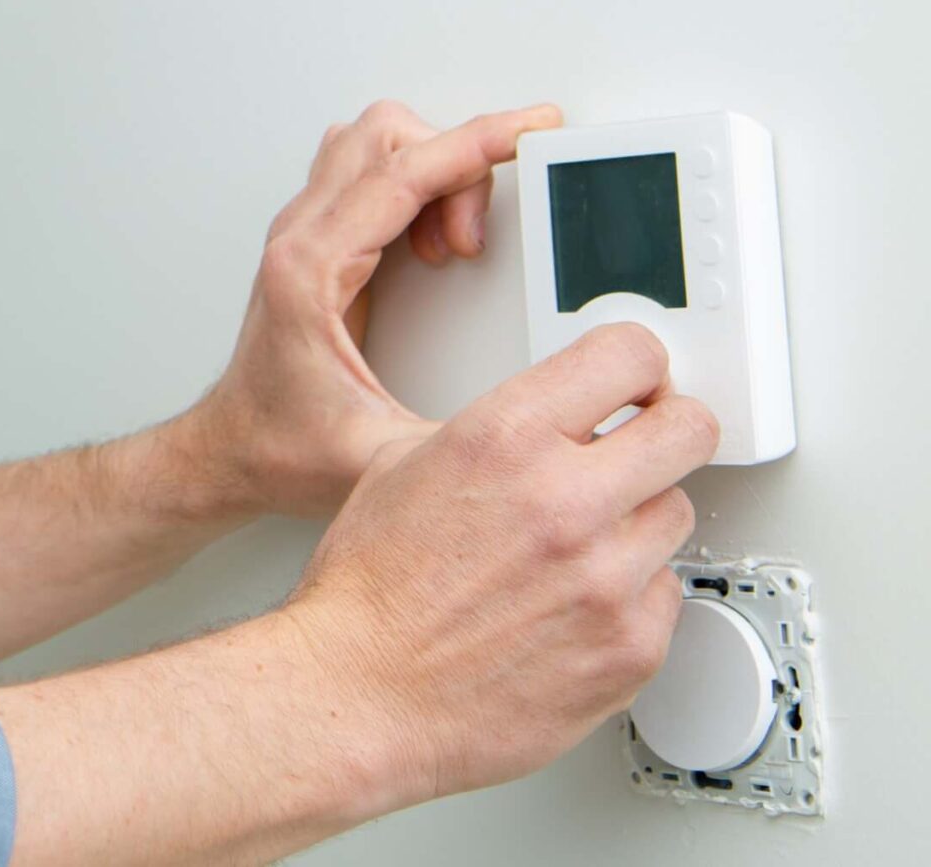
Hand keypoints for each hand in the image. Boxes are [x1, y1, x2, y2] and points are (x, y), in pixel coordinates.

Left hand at [191, 98, 562, 519]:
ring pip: (373, 146)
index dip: (475, 143)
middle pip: (385, 138)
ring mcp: (303, 235)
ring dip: (432, 174)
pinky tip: (432, 246)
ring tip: (453, 244)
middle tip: (476, 237)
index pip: (401, 174)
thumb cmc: (281, 449)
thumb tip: (537, 422)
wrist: (230, 453)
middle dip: (456, 163)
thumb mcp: (384, 459)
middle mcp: (299, 239)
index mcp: (309, 272)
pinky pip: (370, 177)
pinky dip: (416, 190)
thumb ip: (462, 443)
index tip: (529, 127)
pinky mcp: (316, 243)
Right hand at [275, 323, 718, 805]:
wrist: (358, 692)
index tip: (636, 381)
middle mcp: (565, 499)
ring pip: (677, 515)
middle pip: (689, 428)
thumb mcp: (401, 464)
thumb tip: (548, 420)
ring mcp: (607, 577)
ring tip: (577, 545)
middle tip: (645, 445)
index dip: (636, 365)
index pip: (630, 355)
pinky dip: (629, 598)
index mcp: (504, 437)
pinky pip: (665, 597)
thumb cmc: (367, 590)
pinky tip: (572, 604)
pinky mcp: (631, 648)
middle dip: (667, 429)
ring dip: (637, 523)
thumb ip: (492, 430)